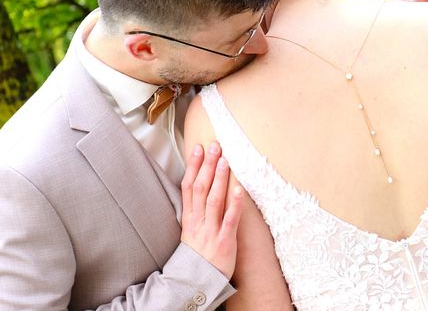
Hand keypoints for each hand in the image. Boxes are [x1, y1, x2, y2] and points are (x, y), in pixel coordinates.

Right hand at [181, 142, 242, 277]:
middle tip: (214, 146)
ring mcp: (210, 230)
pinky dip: (234, 205)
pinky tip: (238, 189)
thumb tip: (203, 182)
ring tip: (224, 161)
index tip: (198, 148)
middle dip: (207, 166)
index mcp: (190, 216)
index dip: (194, 166)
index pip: (189, 186)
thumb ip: (197, 206)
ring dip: (219, 179)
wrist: (198, 281)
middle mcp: (198, 220)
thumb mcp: (191, 227)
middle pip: (201, 188)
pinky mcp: (224, 241)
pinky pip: (229, 220)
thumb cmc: (199, 251)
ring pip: (213, 200)